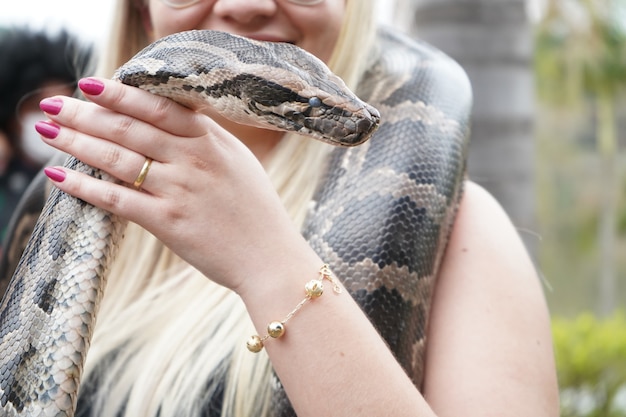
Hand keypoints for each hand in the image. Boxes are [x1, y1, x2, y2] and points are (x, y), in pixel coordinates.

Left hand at [37, 77, 315, 292]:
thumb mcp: (239, 162)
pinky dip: (87, 187)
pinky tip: (61, 178)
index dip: (120, 93)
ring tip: (47, 132)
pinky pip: (119, 199)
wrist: (270, 257)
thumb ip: (207, 137)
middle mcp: (194, 160)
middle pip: (130, 129)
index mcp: (212, 141)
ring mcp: (180, 190)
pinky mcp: (169, 222)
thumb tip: (172, 116)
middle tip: (52, 103)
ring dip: (77, 143)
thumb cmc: (256, 210)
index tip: (89, 84)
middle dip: (85, 114)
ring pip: (118, 159)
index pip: (159, 107)